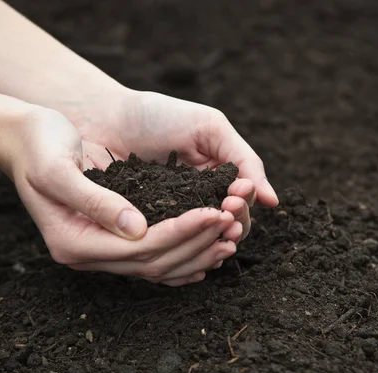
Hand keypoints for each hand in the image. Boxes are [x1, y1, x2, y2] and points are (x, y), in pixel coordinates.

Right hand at [4, 108, 237, 286]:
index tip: (214, 213)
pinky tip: (205, 248)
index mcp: (72, 241)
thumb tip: (138, 229)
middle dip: (195, 244)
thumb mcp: (58, 169)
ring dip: (194, 253)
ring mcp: (97, 251)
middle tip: (232, 226)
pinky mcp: (108, 240)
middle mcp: (86, 254)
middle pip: (153, 263)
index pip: (139, 248)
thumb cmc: (39, 146)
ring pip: (156, 266)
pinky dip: (179, 257)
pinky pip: (149, 259)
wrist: (23, 138)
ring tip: (228, 237)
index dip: (180, 232)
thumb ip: (96, 201)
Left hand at [58, 88, 279, 243]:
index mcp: (217, 180)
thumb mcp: (209, 128)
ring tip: (210, 235)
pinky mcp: (146, 229)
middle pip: (226, 229)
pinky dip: (180, 253)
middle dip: (231, 226)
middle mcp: (198, 202)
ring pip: (200, 243)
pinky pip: (168, 248)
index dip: (242, 207)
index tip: (234, 199)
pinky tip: (182, 250)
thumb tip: (273, 201)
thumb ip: (244, 159)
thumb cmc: (158, 116)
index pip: (241, 206)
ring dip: (209, 243)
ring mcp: (173, 218)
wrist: (105, 117)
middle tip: (224, 217)